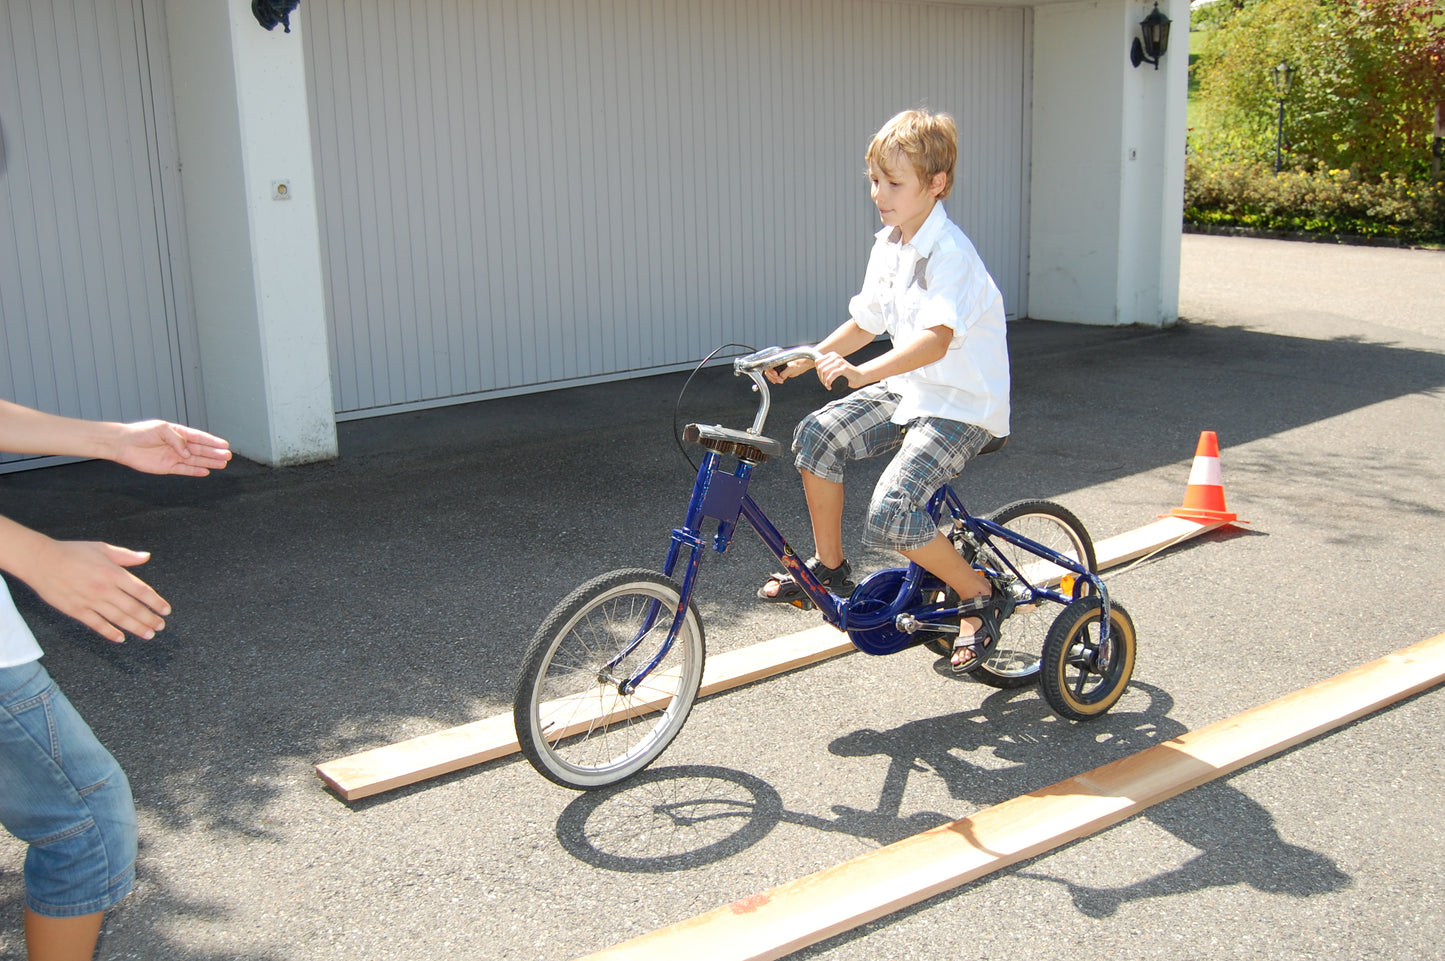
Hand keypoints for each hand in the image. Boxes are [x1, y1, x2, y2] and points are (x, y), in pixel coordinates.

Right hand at [22, 537, 169, 642]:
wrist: (40, 560)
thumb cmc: (71, 552)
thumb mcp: (101, 548)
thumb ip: (126, 556)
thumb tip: (146, 557)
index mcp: (113, 573)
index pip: (142, 591)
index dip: (156, 602)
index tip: (165, 610)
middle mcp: (105, 589)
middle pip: (133, 608)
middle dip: (150, 619)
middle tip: (160, 626)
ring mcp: (90, 601)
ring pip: (119, 618)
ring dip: (136, 628)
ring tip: (148, 635)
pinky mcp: (76, 610)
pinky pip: (97, 625)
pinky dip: (110, 633)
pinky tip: (121, 638)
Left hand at [111, 421, 231, 476]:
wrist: (123, 444)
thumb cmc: (140, 433)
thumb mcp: (161, 429)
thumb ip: (177, 440)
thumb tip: (187, 454)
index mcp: (177, 433)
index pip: (198, 437)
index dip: (212, 441)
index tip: (224, 444)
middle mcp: (177, 445)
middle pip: (200, 450)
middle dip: (214, 453)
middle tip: (228, 456)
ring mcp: (173, 456)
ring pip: (195, 460)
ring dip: (209, 462)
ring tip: (223, 464)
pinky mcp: (167, 467)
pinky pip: (184, 470)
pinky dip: (195, 471)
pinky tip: (206, 472)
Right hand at [764, 358, 815, 384]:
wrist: (806, 362)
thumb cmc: (801, 362)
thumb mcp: (793, 368)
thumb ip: (785, 373)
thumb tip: (780, 377)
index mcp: (779, 358)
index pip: (769, 365)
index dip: (771, 371)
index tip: (776, 375)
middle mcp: (777, 361)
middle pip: (768, 370)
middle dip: (772, 376)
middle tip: (779, 380)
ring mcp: (778, 366)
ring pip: (770, 373)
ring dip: (773, 378)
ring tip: (779, 381)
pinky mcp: (781, 370)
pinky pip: (774, 375)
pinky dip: (774, 379)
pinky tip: (777, 381)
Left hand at [813, 352, 867, 390]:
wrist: (860, 376)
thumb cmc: (846, 374)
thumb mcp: (835, 367)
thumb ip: (828, 365)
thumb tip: (817, 368)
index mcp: (832, 355)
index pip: (818, 363)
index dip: (818, 372)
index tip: (823, 379)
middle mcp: (835, 356)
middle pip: (820, 368)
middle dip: (821, 378)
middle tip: (826, 384)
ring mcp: (840, 362)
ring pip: (825, 371)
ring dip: (824, 381)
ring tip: (828, 386)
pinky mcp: (844, 368)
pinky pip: (832, 374)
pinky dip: (829, 381)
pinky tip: (830, 386)